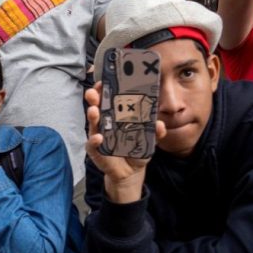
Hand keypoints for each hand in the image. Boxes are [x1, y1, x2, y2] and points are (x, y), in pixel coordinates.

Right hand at [84, 83, 164, 203]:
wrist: (130, 171)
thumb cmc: (136, 150)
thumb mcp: (149, 140)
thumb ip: (155, 132)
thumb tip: (160, 124)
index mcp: (116, 116)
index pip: (109, 99)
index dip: (105, 90)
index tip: (104, 81)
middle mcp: (104, 123)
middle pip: (97, 107)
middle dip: (94, 98)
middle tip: (93, 92)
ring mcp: (98, 135)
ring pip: (93, 123)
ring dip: (92, 116)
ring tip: (94, 111)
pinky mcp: (96, 150)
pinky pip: (92, 144)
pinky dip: (94, 141)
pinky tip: (99, 138)